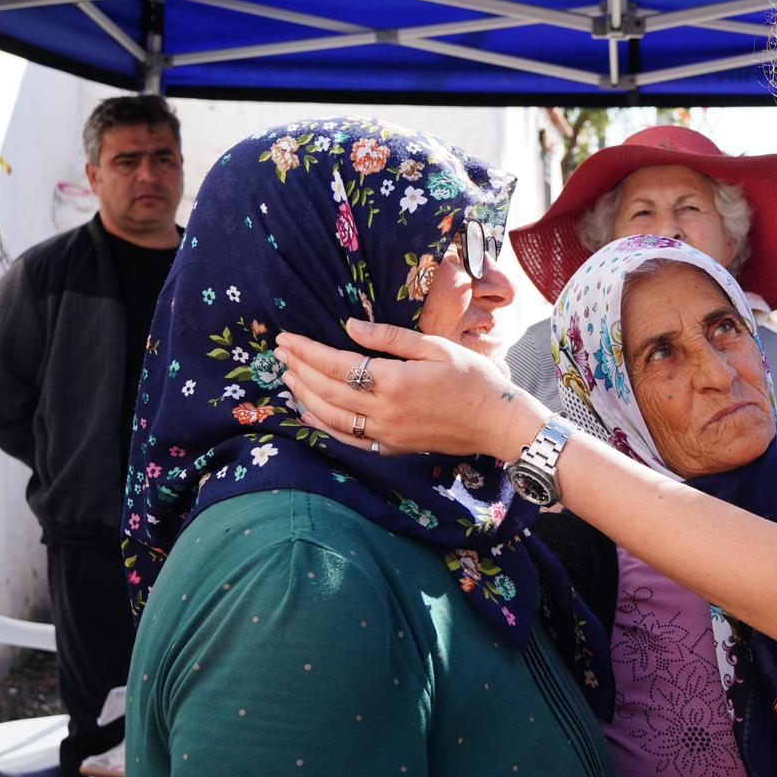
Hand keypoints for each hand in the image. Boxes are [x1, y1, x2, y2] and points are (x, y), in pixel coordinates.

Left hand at [274, 321, 545, 461]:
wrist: (496, 422)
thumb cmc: (473, 378)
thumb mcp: (436, 347)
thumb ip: (390, 338)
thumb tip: (349, 327)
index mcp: (395, 381)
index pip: (337, 363)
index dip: (307, 350)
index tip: (286, 337)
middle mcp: (385, 411)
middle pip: (327, 390)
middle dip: (300, 369)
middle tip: (280, 353)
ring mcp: (386, 434)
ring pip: (331, 416)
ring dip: (305, 396)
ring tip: (288, 378)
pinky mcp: (391, 449)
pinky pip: (347, 439)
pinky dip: (323, 425)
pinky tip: (309, 412)